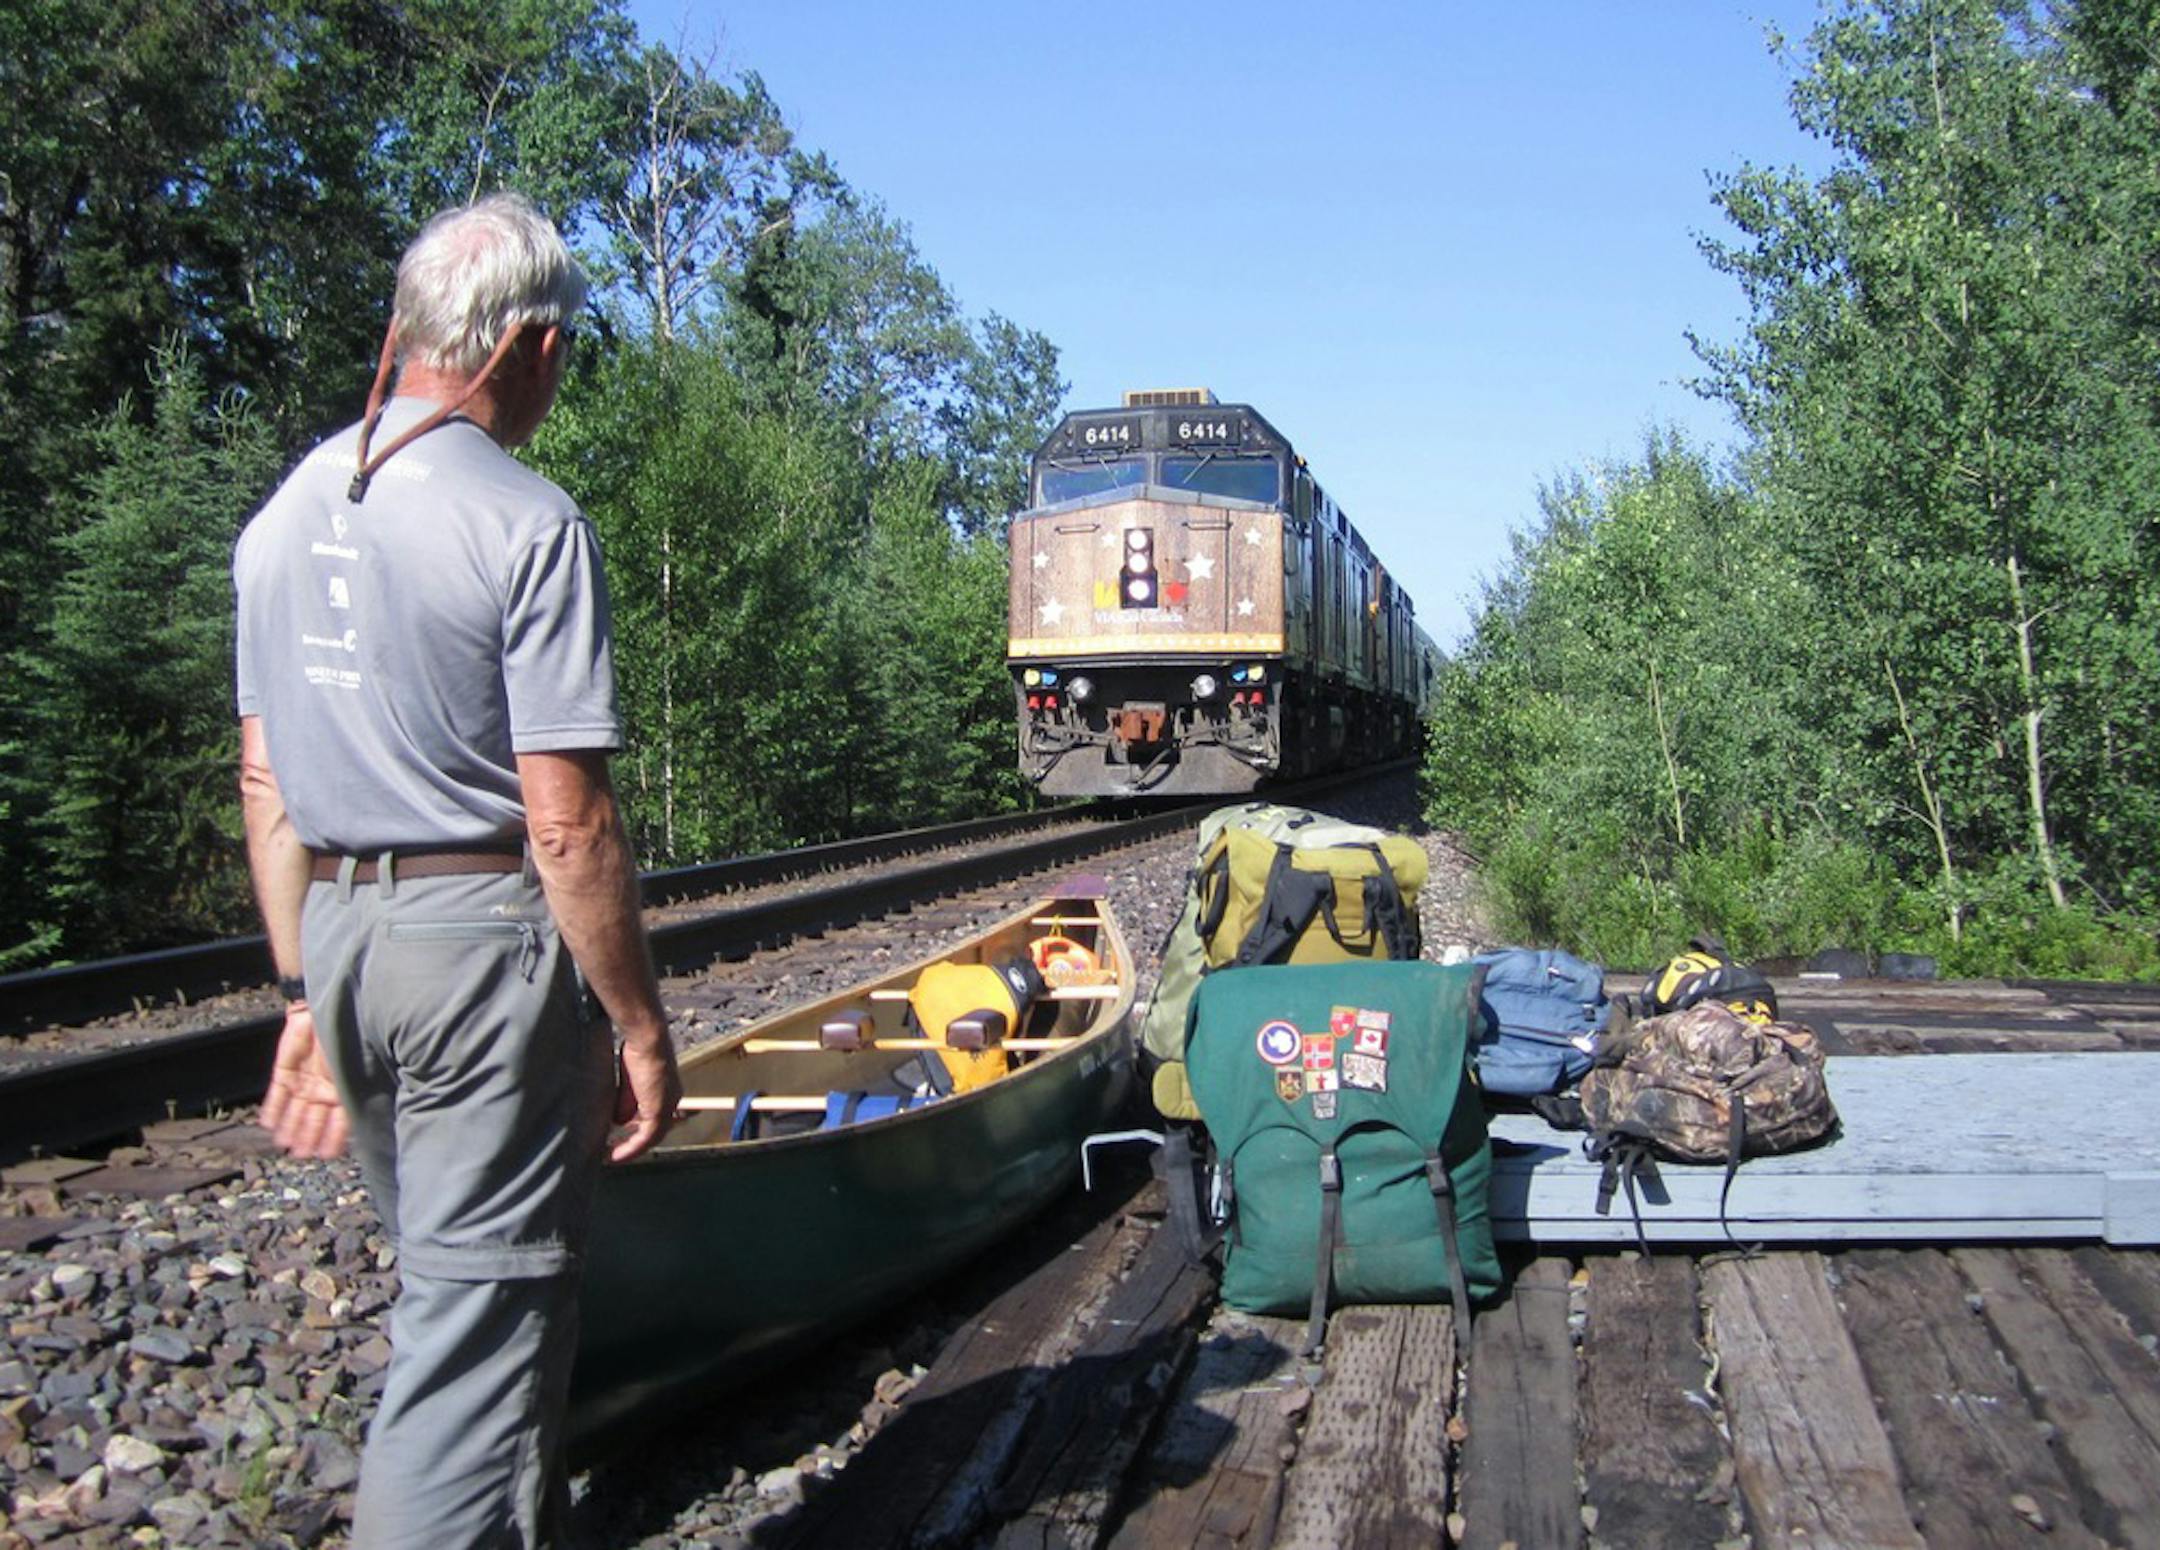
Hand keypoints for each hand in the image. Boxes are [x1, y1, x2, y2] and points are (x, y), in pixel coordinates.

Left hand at [260, 1003, 348, 1158]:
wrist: (327, 1005)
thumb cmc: (350, 1032)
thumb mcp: (355, 1062)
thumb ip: (355, 1085)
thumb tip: (364, 1108)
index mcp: (344, 1087)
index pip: (340, 1118)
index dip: (333, 1137)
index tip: (327, 1154)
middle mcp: (323, 1087)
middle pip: (314, 1118)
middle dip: (308, 1137)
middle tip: (302, 1155)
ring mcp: (303, 1080)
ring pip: (295, 1110)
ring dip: (291, 1128)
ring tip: (286, 1146)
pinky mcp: (284, 1071)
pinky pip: (276, 1093)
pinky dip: (272, 1109)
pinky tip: (268, 1125)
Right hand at [608, 1031, 681, 1163]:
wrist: (646, 1040)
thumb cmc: (637, 1051)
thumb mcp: (629, 1082)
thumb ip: (626, 1103)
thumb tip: (619, 1122)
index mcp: (667, 1092)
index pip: (654, 1118)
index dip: (637, 1130)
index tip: (620, 1137)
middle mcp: (671, 1101)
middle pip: (653, 1130)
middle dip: (633, 1143)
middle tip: (613, 1152)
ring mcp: (667, 1107)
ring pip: (650, 1138)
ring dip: (630, 1149)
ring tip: (611, 1157)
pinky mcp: (659, 1111)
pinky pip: (645, 1138)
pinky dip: (630, 1149)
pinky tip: (615, 1155)